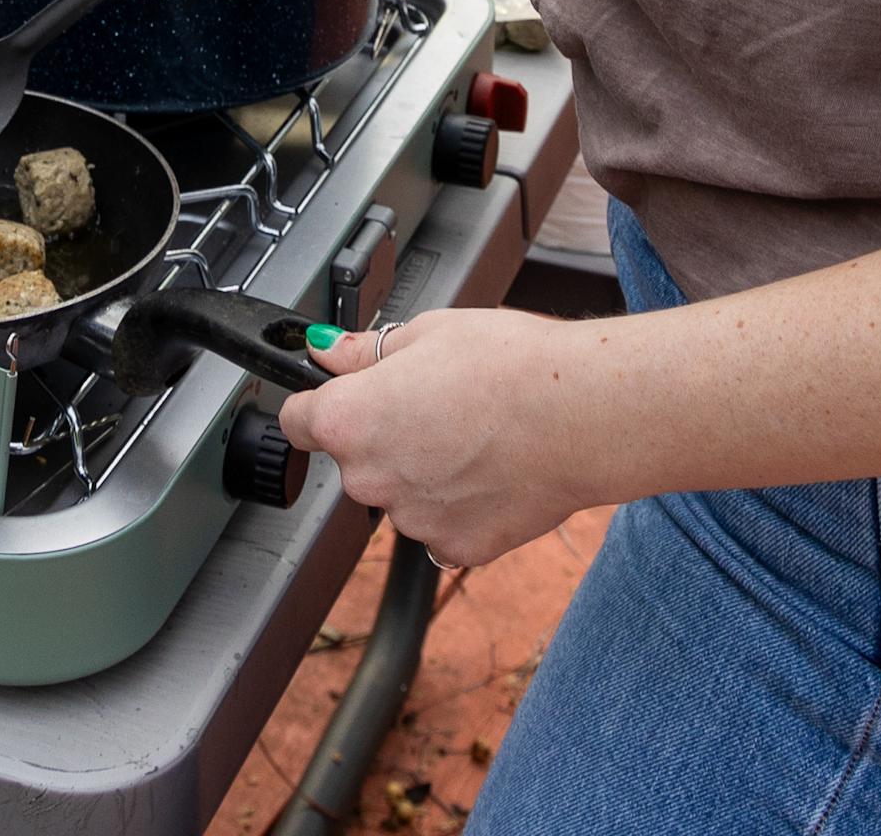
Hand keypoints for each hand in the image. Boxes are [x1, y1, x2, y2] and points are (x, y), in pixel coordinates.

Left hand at [281, 310, 594, 567]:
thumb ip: (364, 352)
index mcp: (350, 419)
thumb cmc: (511, 366)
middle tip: (435, 405)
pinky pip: (441, 525)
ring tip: (474, 435)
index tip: (336, 396)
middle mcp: (369, 478)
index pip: (298, 420)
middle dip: (383, 436)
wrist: (582, 417)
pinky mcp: (454, 548)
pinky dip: (459, 505)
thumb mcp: (427, 332)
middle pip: (354, 459)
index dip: (317, 403)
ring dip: (423, 472)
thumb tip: (326, 352)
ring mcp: (411, 520)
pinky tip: (492, 471)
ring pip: (401, 493)